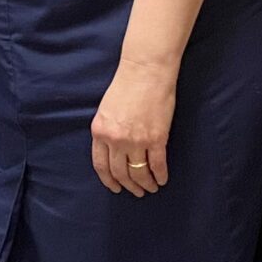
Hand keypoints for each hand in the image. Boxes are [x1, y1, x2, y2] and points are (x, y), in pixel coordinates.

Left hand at [91, 58, 175, 197]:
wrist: (145, 70)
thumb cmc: (126, 85)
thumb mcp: (106, 110)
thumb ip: (107, 131)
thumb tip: (113, 150)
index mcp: (99, 132)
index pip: (101, 165)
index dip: (109, 180)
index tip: (115, 188)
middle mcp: (115, 139)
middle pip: (120, 172)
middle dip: (128, 186)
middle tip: (136, 192)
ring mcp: (136, 140)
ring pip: (139, 172)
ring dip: (145, 184)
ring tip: (150, 188)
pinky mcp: (157, 138)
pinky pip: (157, 165)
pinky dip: (160, 175)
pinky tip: (162, 180)